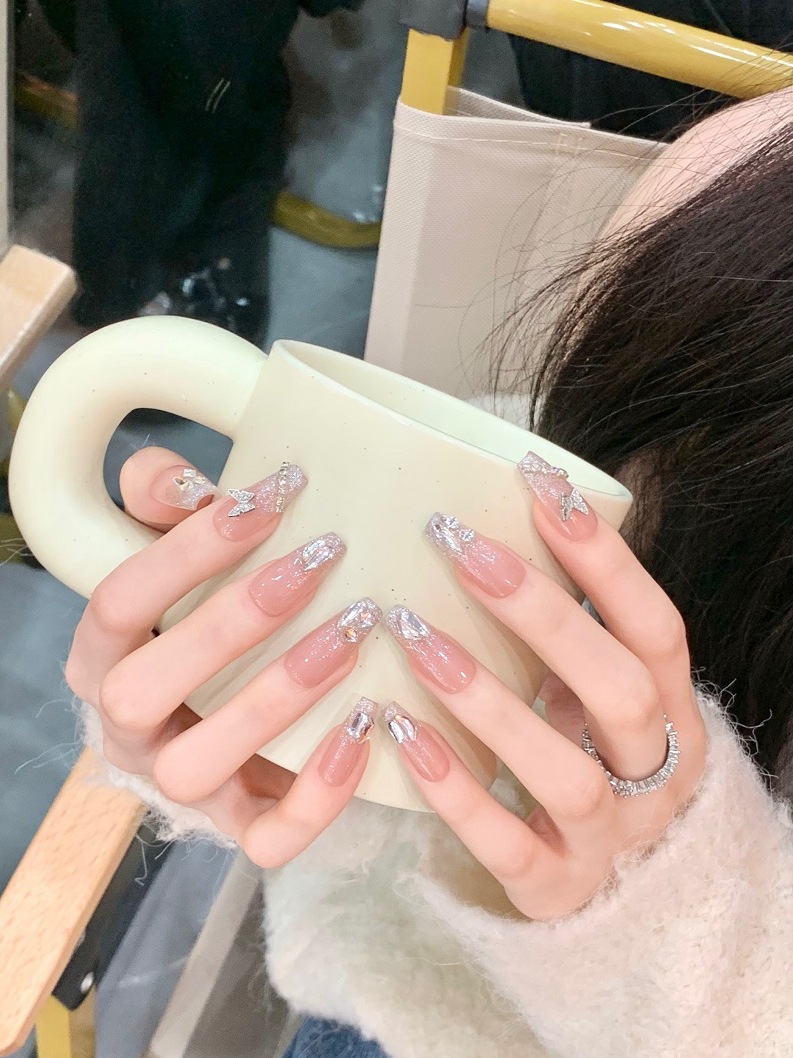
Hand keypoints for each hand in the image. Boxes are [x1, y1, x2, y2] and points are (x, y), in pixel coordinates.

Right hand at [65, 447, 380, 866]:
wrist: (235, 703)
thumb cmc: (210, 610)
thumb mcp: (182, 545)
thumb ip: (166, 499)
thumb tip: (186, 485)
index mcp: (103, 652)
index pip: (117, 602)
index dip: (187, 550)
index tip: (272, 498)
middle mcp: (126, 726)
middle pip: (142, 690)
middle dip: (232, 622)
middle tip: (320, 560)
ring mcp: (182, 784)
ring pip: (197, 767)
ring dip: (276, 698)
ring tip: (351, 635)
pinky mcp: (240, 824)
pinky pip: (267, 836)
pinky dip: (318, 793)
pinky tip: (365, 725)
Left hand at [383, 451, 707, 920]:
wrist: (607, 883)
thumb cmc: (581, 751)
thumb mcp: (589, 690)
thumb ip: (560, 631)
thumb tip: (482, 521)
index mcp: (671, 709)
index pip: (655, 626)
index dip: (604, 558)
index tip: (539, 486)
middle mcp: (655, 774)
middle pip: (619, 690)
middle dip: (540, 612)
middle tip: (456, 546)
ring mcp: (610, 839)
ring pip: (566, 773)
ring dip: (488, 699)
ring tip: (414, 634)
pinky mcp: (555, 887)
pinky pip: (506, 843)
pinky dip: (454, 788)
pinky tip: (401, 731)